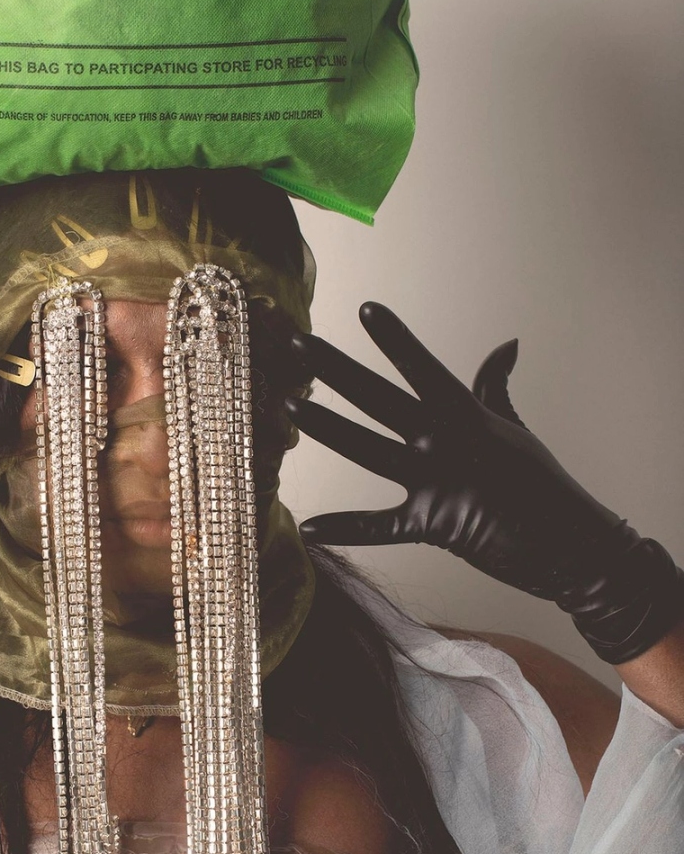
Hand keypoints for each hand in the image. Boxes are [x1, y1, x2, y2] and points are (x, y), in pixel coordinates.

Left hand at [286, 303, 683, 663]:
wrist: (569, 544)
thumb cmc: (539, 483)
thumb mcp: (513, 428)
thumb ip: (492, 388)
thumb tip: (505, 345)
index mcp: (467, 415)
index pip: (424, 367)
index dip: (395, 339)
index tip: (366, 309)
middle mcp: (446, 442)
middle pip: (379, 398)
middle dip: (334, 369)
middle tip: (296, 341)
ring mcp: (437, 482)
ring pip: (368, 448)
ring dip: (326, 427)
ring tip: (285, 405)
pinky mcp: (432, 525)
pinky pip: (381, 527)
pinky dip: (346, 529)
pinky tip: (309, 528)